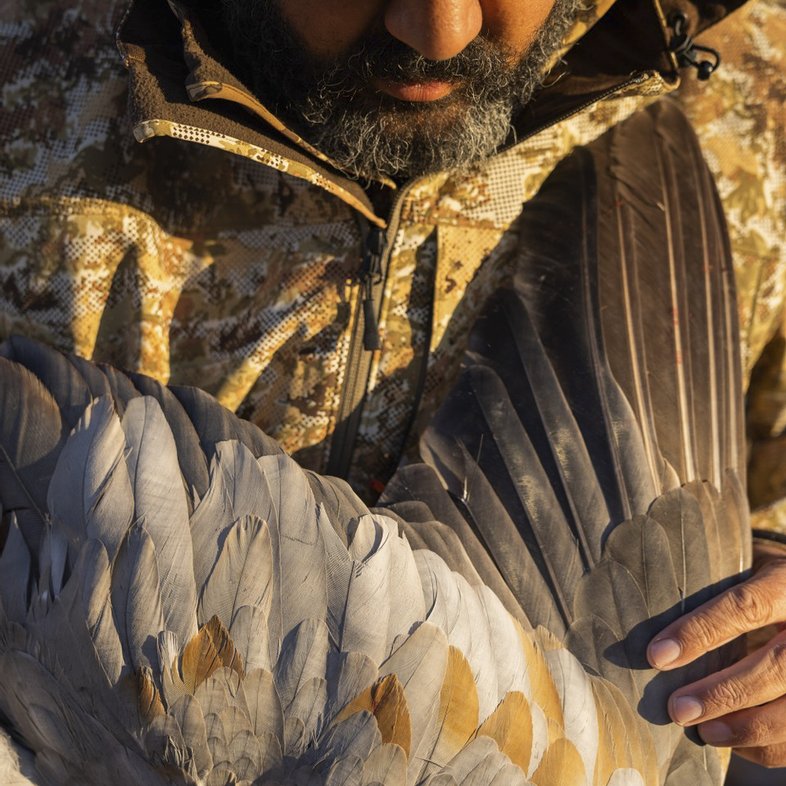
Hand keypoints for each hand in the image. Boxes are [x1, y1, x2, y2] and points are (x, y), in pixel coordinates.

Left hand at [647, 541, 785, 766]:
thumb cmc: (762, 579)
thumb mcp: (745, 567)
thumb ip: (710, 585)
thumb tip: (646, 612)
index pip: (746, 606)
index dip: (701, 631)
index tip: (657, 655)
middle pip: (777, 665)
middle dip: (725, 692)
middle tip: (678, 709)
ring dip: (747, 727)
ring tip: (703, 731)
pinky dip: (767, 746)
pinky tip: (733, 741)